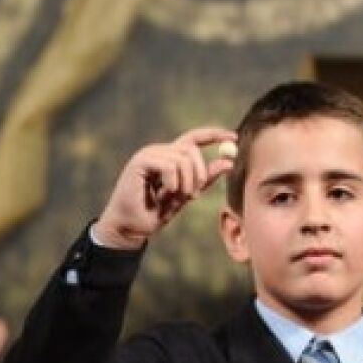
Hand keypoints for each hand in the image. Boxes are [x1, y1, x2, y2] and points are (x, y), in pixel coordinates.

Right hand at [93, 127, 235, 248]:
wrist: (129, 227)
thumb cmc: (153, 214)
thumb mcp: (186, 196)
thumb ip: (205, 180)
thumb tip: (228, 162)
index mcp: (170, 157)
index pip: (195, 138)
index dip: (214, 135)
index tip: (233, 138)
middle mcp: (159, 151)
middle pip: (191, 149)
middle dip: (200, 172)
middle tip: (195, 194)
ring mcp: (149, 154)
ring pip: (182, 158)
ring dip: (186, 182)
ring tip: (177, 197)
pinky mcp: (141, 161)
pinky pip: (169, 165)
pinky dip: (173, 182)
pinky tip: (165, 193)